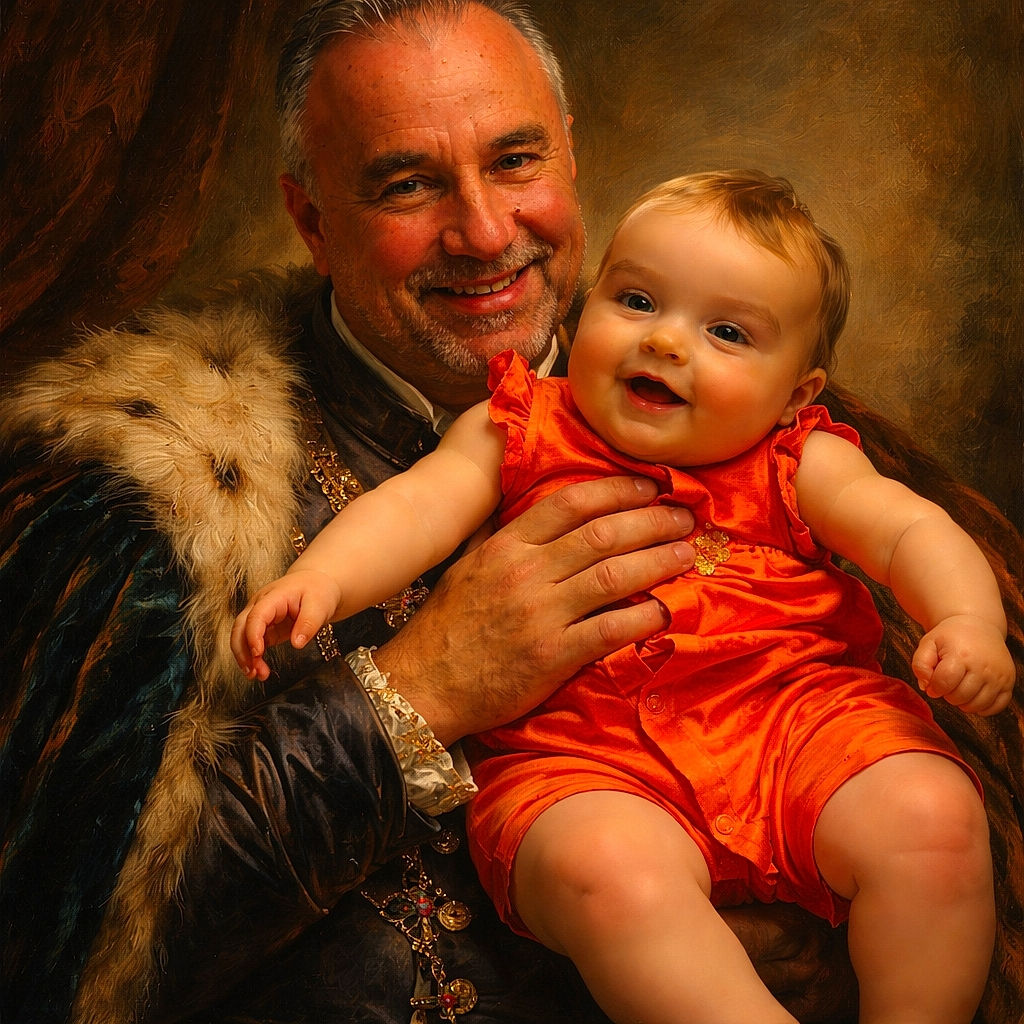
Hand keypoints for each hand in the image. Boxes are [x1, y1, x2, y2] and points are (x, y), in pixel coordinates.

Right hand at [231, 569, 342, 680]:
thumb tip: (297, 643)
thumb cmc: (317, 591)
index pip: (256, 615)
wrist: (317, 585)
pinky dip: (253, 658)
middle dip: (242, 650)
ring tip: (257, 675)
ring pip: (241, 637)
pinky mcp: (264, 628)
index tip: (257, 653)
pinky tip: (260, 671)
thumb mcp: (320, 605)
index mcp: (274, 596)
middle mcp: (260, 604)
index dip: (253, 634)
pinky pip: (251, 643)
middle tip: (252, 670)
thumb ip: (309, 623)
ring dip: (245, 657)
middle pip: (241, 626)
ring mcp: (260, 616)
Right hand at [372, 476, 694, 744]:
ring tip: (686, 553)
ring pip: (614, 576)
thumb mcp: (465, 565)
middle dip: (652, 521)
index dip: (617, 490)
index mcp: (506, 546)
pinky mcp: (553, 656)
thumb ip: (499, 533)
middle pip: (603, 534)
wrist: (421, 686)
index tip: (650, 487)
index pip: (571, 504)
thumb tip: (526, 503)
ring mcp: (541, 614)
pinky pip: (610, 629)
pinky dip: (643, 617)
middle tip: (684, 517)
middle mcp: (526, 573)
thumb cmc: (445, 625)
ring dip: (658, 561)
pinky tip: (664, 610)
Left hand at [912, 614, 1015, 715]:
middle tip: (947, 684)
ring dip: (963, 703)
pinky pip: (996, 707)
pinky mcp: (1009, 682)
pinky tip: (973, 695)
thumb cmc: (951, 637)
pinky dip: (982, 707)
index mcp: (961, 655)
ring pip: (977, 705)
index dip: (934, 688)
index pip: (944, 683)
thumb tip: (927, 687)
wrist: (979, 627)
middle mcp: (983, 666)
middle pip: (960, 697)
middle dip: (947, 695)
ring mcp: (999, 675)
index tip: (933, 683)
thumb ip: (920, 665)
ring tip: (959, 688)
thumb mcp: (928, 643)